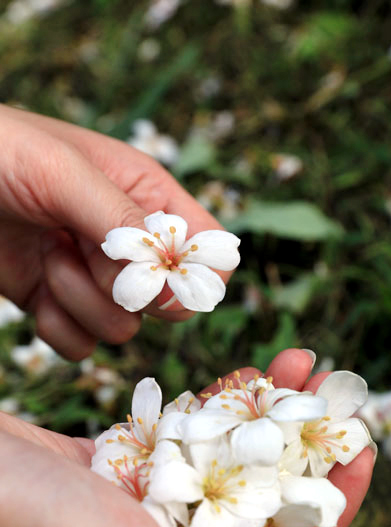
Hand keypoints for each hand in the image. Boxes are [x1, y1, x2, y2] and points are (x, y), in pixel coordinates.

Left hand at [0, 105, 227, 359]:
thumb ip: (122, 221)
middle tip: (81, 251)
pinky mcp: (60, 304)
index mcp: (146, 196)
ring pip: (124, 328)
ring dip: (80, 301)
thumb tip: (169, 282)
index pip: (208, 250)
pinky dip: (58, 327)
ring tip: (47, 256)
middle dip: (124, 289)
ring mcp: (94, 277)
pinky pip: (82, 344)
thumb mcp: (63, 172)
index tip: (152, 275)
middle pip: (168, 300)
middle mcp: (128, 242)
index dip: (191, 272)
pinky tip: (34, 290)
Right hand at [0, 349, 373, 526]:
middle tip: (331, 388)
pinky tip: (246, 376)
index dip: (332, 495)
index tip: (363, 446)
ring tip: (296, 363)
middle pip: (262, 485)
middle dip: (303, 437)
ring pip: (227, 448)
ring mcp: (150, 493)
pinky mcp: (127, 457)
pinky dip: (219, 402)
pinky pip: (187, 428)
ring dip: (266, 407)